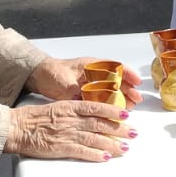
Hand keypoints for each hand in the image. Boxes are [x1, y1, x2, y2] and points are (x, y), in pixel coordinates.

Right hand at [4, 101, 133, 161]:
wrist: (18, 128)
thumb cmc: (35, 118)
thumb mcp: (58, 107)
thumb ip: (75, 110)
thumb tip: (92, 114)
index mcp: (71, 107)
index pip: (97, 107)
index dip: (114, 111)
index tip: (127, 115)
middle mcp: (72, 119)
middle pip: (101, 124)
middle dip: (120, 129)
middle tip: (134, 133)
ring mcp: (68, 134)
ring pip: (96, 138)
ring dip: (113, 143)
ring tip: (125, 147)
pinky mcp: (62, 148)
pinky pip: (83, 151)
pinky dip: (96, 154)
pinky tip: (106, 157)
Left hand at [28, 55, 143, 104]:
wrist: (38, 77)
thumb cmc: (51, 72)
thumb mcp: (63, 80)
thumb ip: (75, 90)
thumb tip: (83, 99)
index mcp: (91, 65)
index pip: (114, 66)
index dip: (127, 73)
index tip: (137, 82)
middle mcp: (94, 74)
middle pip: (115, 80)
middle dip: (128, 89)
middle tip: (137, 99)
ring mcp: (90, 84)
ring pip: (110, 91)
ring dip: (121, 98)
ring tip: (130, 107)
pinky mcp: (86, 93)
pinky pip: (101, 99)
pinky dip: (109, 105)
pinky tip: (114, 111)